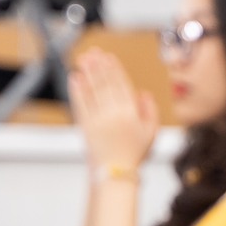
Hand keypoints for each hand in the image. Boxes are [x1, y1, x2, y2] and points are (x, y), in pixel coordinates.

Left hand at [69, 48, 157, 171]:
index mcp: (131, 113)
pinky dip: (77, 90)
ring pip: (92, 90)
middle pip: (105, 84)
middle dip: (99, 66)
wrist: (115, 173)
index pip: (121, 85)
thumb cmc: (134, 154)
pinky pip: (80, 104)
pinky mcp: (85, 126)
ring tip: (83, 59)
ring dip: (87, 73)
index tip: (109, 57)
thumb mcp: (151, 133)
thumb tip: (143, 92)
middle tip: (93, 52)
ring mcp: (98, 119)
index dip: (114, 69)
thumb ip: (150, 111)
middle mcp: (113, 113)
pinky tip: (74, 78)